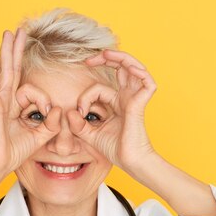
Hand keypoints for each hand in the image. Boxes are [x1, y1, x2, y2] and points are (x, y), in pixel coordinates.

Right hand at [0, 27, 61, 175]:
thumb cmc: (14, 151)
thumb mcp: (40, 136)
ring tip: (8, 33)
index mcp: (16, 106)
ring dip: (6, 51)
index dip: (44, 100)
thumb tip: (59, 110)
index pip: (33, 91)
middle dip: (18, 50)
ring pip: (4, 71)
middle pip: (14, 69)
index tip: (48, 113)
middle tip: (20, 31)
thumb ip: (51, 124)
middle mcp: (6, 100)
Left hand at [67, 49, 157, 173]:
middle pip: (121, 67)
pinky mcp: (141, 102)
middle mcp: (127, 97)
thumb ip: (78, 124)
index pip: (100, 88)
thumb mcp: (90, 135)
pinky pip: (146, 79)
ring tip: (105, 53)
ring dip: (119, 56)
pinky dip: (137, 69)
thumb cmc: (116, 150)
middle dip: (106, 58)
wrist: (131, 161)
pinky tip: (125, 66)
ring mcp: (135, 98)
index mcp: (117, 103)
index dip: (86, 96)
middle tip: (89, 58)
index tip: (79, 111)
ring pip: (133, 67)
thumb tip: (69, 111)